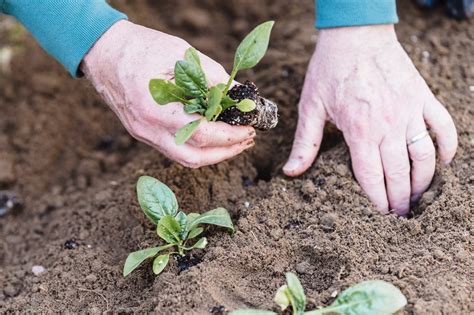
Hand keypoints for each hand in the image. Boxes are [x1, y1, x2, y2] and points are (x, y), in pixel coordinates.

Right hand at [81, 21, 254, 167]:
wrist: (103, 52)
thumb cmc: (140, 48)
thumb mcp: (180, 54)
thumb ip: (212, 77)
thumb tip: (239, 96)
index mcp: (154, 108)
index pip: (199, 135)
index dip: (229, 136)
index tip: (249, 129)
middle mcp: (147, 129)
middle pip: (192, 158)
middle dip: (225, 152)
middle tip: (247, 139)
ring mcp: (143, 134)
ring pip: (183, 158)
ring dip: (213, 154)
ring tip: (236, 140)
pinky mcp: (144, 133)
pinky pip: (174, 149)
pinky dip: (198, 147)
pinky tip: (213, 135)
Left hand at [284, 25, 456, 214]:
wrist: (355, 34)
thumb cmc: (329, 70)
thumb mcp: (310, 107)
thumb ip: (304, 143)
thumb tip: (290, 172)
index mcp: (359, 131)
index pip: (371, 178)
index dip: (376, 201)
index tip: (379, 216)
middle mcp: (388, 125)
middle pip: (399, 174)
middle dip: (399, 200)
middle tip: (399, 216)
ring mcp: (410, 111)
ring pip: (425, 157)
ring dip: (424, 183)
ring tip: (417, 198)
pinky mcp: (423, 98)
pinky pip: (444, 128)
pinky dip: (447, 148)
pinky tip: (442, 164)